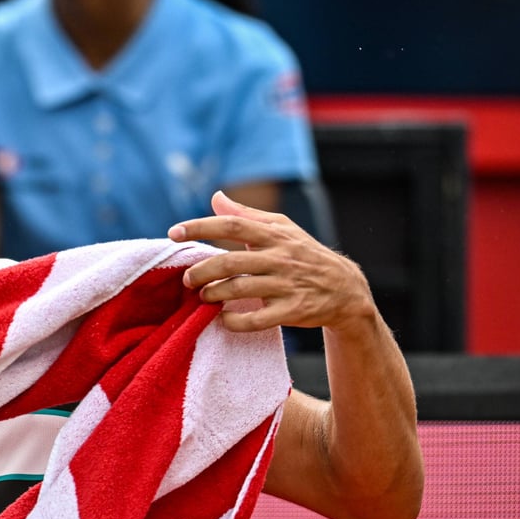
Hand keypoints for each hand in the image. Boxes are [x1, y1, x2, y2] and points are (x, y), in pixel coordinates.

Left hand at [167, 191, 376, 333]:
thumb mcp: (282, 228)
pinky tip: (223, 319)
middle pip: (231, 262)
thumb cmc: (305, 254)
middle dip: (202, 271)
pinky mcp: (293, 311)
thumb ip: (246, 214)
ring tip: (203, 297)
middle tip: (187, 280)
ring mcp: (287, 285)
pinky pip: (257, 319)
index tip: (173, 232)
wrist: (346, 289)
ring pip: (240, 290)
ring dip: (213, 295)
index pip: (232, 224)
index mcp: (274, 235)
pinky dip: (234, 322)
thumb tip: (216, 197)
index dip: (200, 227)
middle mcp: (280, 257)